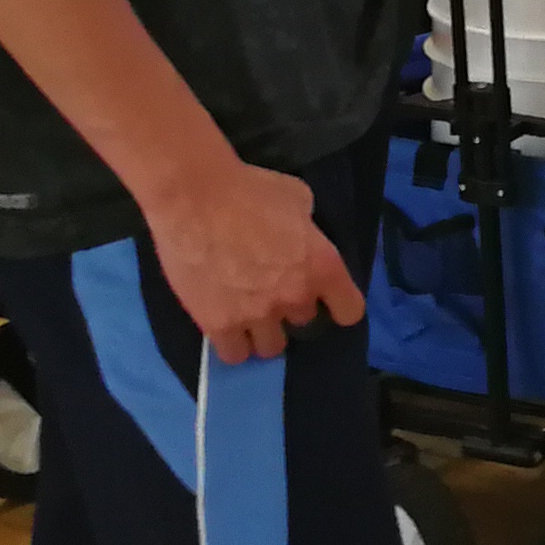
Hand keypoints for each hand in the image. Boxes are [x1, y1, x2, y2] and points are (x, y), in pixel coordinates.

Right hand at [137, 151, 365, 362]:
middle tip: (272, 291)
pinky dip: (233, 345)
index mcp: (323, 266)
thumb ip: (307, 230)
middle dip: (291, 308)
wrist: (194, 198)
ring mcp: (256, 315)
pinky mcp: (217, 325)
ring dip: (264, 333)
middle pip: (304, 322)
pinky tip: (226, 327)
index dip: (339, 306)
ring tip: (249, 314)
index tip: (327, 300)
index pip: (350, 311)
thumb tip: (301, 240)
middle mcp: (295, 297)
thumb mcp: (298, 200)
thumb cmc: (251, 189)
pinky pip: (234, 355)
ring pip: (271, 347)